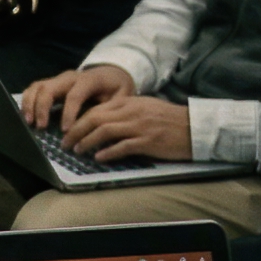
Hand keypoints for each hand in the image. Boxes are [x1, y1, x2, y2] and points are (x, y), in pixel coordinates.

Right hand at [21, 64, 133, 130]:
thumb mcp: (122, 97)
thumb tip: (98, 127)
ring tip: (29, 122)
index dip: (68, 113)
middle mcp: (69, 77)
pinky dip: (26, 101)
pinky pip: (33, 89)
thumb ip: (111, 109)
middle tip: (40, 127)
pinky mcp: (51, 83)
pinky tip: (26, 116)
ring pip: (37, 87)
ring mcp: (58, 78)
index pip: (74, 95)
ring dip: (30, 104)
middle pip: (48, 88)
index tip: (66, 131)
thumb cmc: (116, 88)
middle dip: (41, 108)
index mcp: (88, 80)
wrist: (111, 73)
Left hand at [61, 95, 194, 162]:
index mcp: (129, 102)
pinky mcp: (149, 141)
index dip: (78, 121)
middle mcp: (132, 112)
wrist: (195, 127)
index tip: (67, 131)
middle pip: (94, 119)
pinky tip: (99, 158)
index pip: (96, 109)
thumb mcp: (144, 107)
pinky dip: (108, 152)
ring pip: (104, 131)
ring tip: (77, 150)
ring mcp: (140, 126)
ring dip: (87, 141)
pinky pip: (123, 146)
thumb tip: (100, 122)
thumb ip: (123, 111)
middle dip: (75, 131)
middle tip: (65, 143)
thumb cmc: (169, 119)